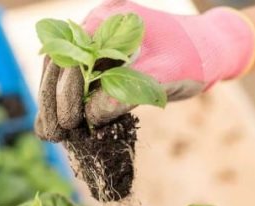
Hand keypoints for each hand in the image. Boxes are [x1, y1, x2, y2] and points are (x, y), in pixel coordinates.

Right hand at [35, 0, 254, 139]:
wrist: (206, 51)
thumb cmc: (191, 58)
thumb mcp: (163, 75)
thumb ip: (126, 93)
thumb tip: (91, 117)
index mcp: (109, 22)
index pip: (70, 55)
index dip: (62, 90)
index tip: (66, 122)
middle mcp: (96, 29)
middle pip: (58, 64)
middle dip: (52, 100)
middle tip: (50, 133)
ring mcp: (96, 45)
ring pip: (62, 73)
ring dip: (53, 103)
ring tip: (48, 133)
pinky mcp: (102, 62)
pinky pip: (76, 81)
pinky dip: (66, 102)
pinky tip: (59, 124)